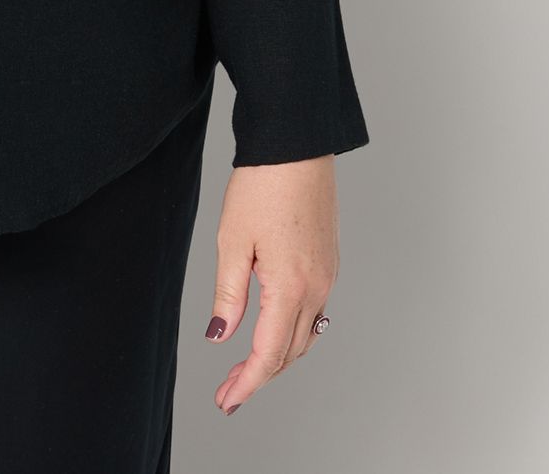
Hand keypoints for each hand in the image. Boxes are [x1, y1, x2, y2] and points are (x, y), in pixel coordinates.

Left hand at [201, 155, 338, 415]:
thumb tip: (220, 336)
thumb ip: (228, 295)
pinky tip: (272, 330)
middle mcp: (316, 288)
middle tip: (228, 391)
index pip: (268, 354)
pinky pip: (314, 313)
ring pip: (305, 335)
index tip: (226, 401)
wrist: (296, 147)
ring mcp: (327, 276)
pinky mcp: (328, 262)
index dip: (246, 383)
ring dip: (277, 357)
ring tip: (245, 368)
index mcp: (290, 287)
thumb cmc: (262, 186)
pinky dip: (292, 332)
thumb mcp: (233, 242)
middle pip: (289, 351)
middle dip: (258, 377)